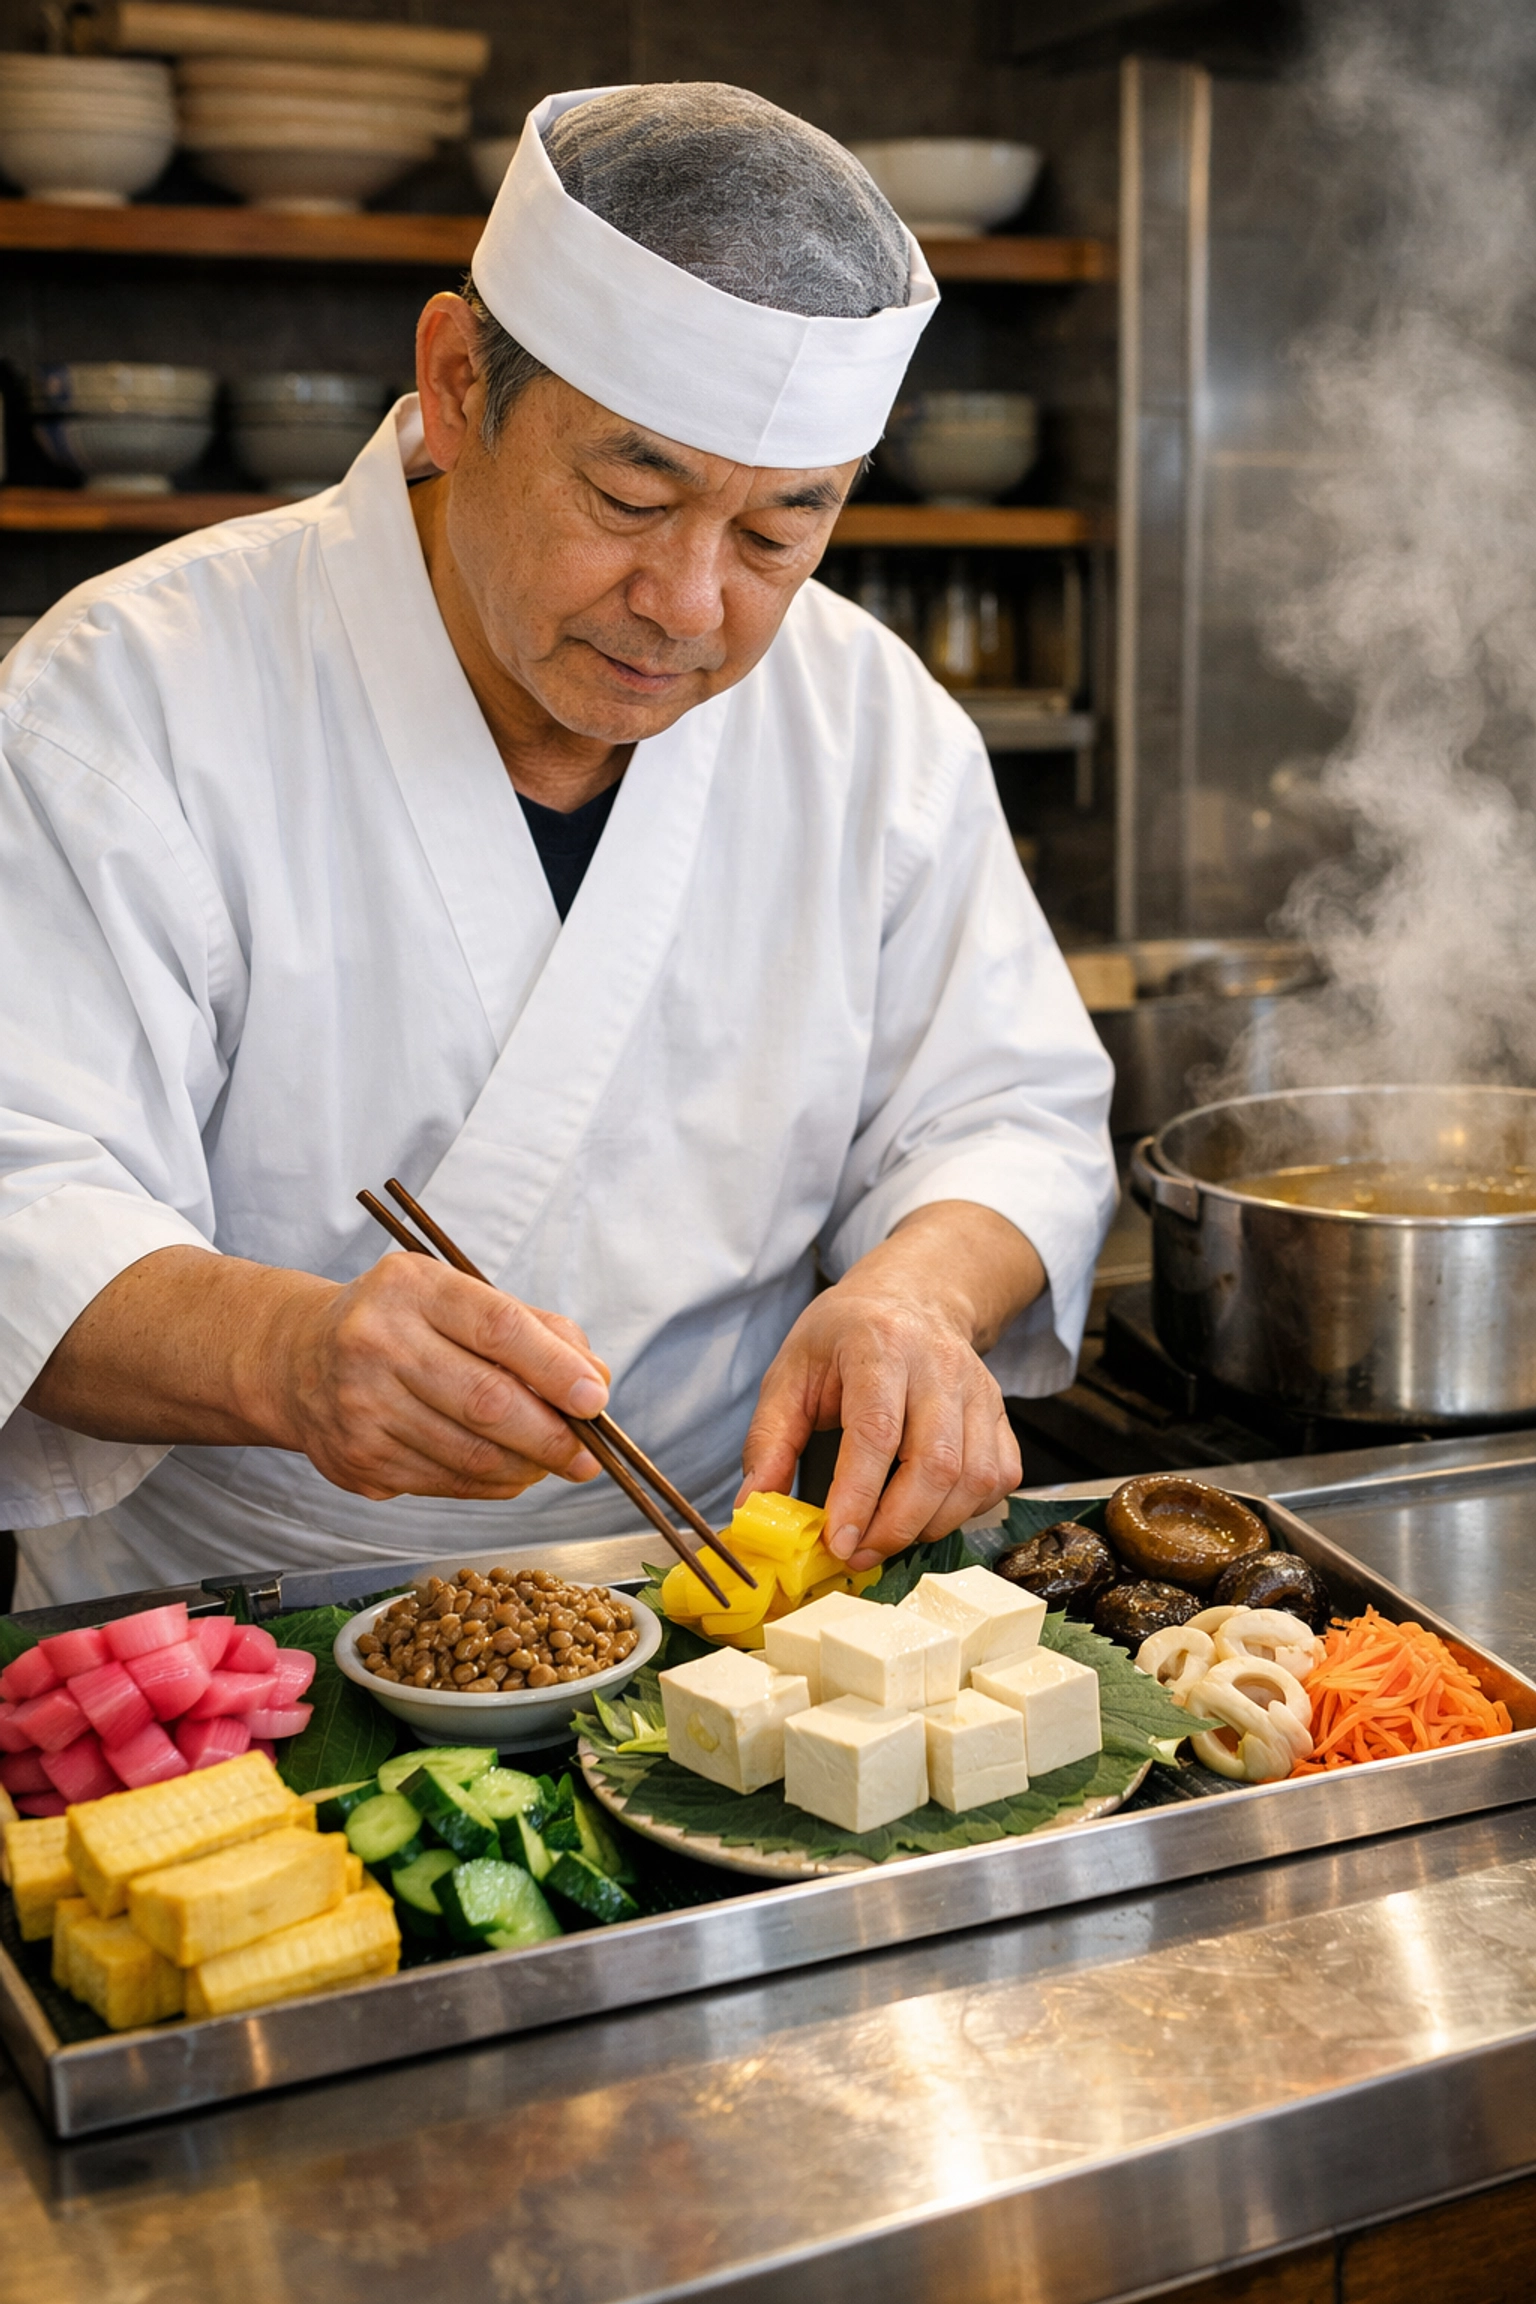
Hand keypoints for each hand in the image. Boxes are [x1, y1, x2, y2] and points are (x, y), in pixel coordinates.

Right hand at [26, 1244, 610, 1505]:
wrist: (296, 1359)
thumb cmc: (402, 1322)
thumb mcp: (458, 1296)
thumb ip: (535, 1329)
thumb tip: (596, 1382)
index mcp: (411, 1288)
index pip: (499, 1329)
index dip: (556, 1369)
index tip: (597, 1399)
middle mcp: (376, 1343)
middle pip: (487, 1402)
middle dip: (552, 1436)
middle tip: (589, 1454)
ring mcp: (361, 1407)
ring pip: (470, 1455)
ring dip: (527, 1467)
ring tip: (554, 1462)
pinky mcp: (357, 1461)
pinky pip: (446, 1483)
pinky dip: (492, 1484)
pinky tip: (510, 1471)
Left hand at [736, 1204, 1035, 1570]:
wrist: (912, 1297)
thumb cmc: (845, 1337)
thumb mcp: (791, 1372)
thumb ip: (769, 1440)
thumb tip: (753, 1507)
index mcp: (879, 1346)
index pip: (877, 1431)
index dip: (858, 1495)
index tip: (836, 1541)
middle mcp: (939, 1365)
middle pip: (936, 1463)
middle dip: (895, 1526)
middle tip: (857, 1554)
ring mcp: (980, 1390)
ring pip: (973, 1479)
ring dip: (929, 1525)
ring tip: (885, 1536)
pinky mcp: (1001, 1413)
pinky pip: (998, 1478)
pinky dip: (964, 1511)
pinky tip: (927, 1511)